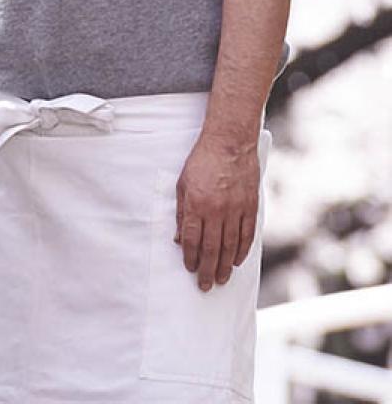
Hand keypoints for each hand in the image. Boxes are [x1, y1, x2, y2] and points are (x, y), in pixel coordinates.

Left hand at [174, 128, 260, 291]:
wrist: (230, 145)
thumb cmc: (201, 162)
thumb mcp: (182, 184)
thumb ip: (182, 212)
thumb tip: (180, 238)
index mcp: (196, 204)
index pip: (192, 239)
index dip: (191, 257)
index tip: (190, 270)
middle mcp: (217, 210)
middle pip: (212, 248)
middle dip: (207, 269)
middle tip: (205, 285)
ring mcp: (236, 210)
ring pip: (230, 246)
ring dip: (224, 265)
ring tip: (220, 280)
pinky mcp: (250, 207)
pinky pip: (247, 235)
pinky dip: (242, 251)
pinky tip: (236, 262)